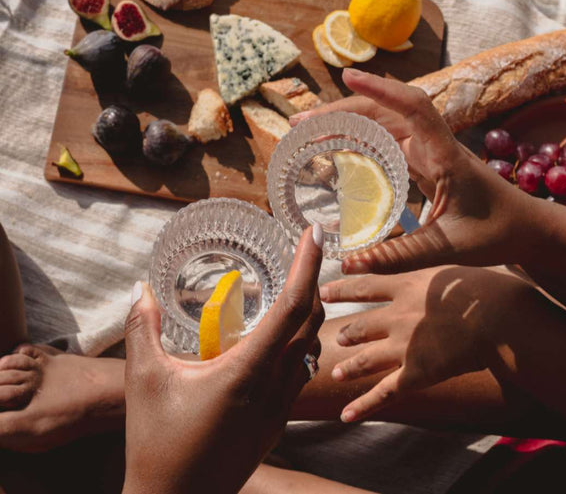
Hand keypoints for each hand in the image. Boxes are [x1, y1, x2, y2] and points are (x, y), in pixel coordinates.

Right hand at [122, 226, 323, 493]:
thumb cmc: (156, 444)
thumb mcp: (142, 380)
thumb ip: (142, 329)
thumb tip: (138, 288)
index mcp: (246, 372)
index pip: (291, 307)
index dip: (307, 266)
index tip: (315, 233)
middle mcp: (273, 387)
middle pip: (310, 323)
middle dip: (314, 281)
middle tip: (308, 250)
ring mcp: (279, 408)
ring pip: (311, 348)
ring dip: (310, 313)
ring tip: (298, 284)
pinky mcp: (276, 422)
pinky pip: (301, 372)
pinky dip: (301, 342)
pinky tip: (283, 334)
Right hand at [290, 68, 539, 275]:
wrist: (526, 228)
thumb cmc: (496, 233)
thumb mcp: (446, 249)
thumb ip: (398, 257)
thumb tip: (347, 264)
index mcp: (445, 156)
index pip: (414, 109)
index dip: (381, 90)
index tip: (348, 77)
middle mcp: (435, 147)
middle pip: (385, 114)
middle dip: (341, 112)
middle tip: (300, 125)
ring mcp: (429, 153)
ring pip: (383, 127)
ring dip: (346, 125)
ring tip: (309, 134)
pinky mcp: (425, 163)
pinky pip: (387, 144)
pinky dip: (359, 143)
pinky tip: (337, 150)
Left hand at [319, 266, 527, 421]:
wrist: (498, 317)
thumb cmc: (485, 288)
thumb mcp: (451, 268)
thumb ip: (434, 269)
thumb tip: (435, 266)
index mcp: (405, 286)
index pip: (364, 286)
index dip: (342, 288)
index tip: (324, 290)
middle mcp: (397, 315)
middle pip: (361, 325)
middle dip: (347, 333)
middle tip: (336, 337)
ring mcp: (403, 346)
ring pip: (366, 359)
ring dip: (350, 367)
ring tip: (337, 373)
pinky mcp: (415, 373)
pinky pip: (384, 392)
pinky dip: (364, 405)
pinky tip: (346, 415)